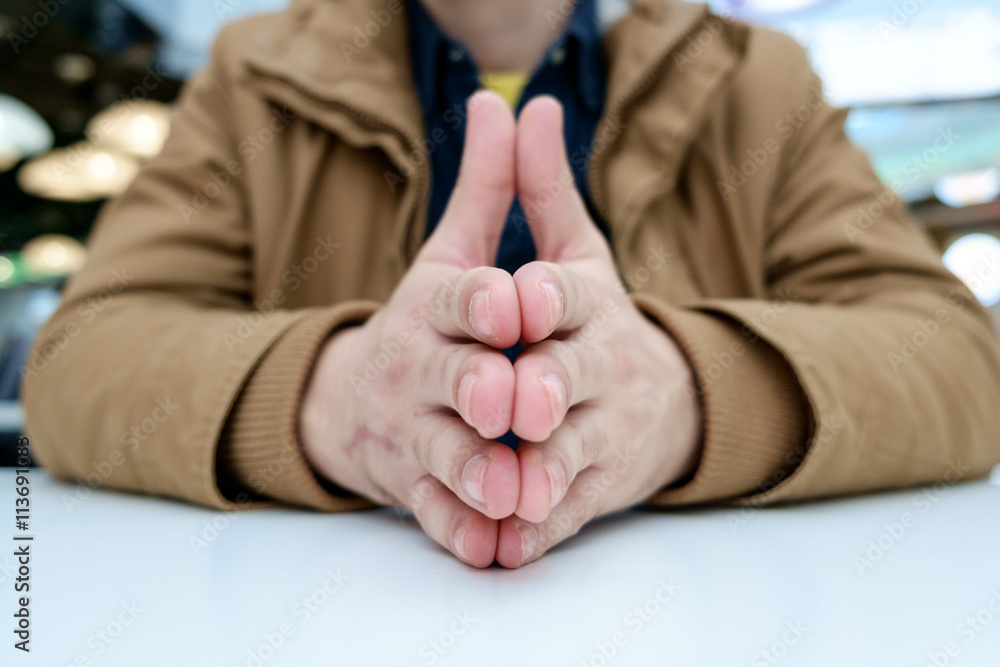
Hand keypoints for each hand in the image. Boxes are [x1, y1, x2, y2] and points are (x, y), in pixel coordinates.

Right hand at [300, 91, 521, 566]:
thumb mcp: (451, 257)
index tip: (519, 301)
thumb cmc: (425, 324)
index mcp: (430, 310)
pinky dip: (464, 535)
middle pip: (449, 378)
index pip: (458, 297)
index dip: (486, 300)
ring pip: (440, 454)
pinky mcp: (412, 486)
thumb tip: (504, 102)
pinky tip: (497, 551)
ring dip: (475, 472)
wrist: (351, 403)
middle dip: (478, 387)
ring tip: (513, 490)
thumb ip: (488, 190)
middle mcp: (414, 371)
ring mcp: (410, 434)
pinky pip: (436, 516)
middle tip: (513, 398)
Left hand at [494, 97, 703, 567]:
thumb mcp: (578, 254)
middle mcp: (602, 369)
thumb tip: (524, 101)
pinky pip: (569, 512)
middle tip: (513, 400)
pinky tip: (508, 546)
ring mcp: (605, 434)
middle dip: (545, 389)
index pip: (569, 294)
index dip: (545, 296)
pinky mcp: (599, 488)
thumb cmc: (598, 322)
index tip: (518, 294)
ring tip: (515, 491)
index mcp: (589, 307)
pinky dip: (539, 532)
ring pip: (573, 453)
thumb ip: (541, 187)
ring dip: (545, 473)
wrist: (669, 402)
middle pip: (572, 378)